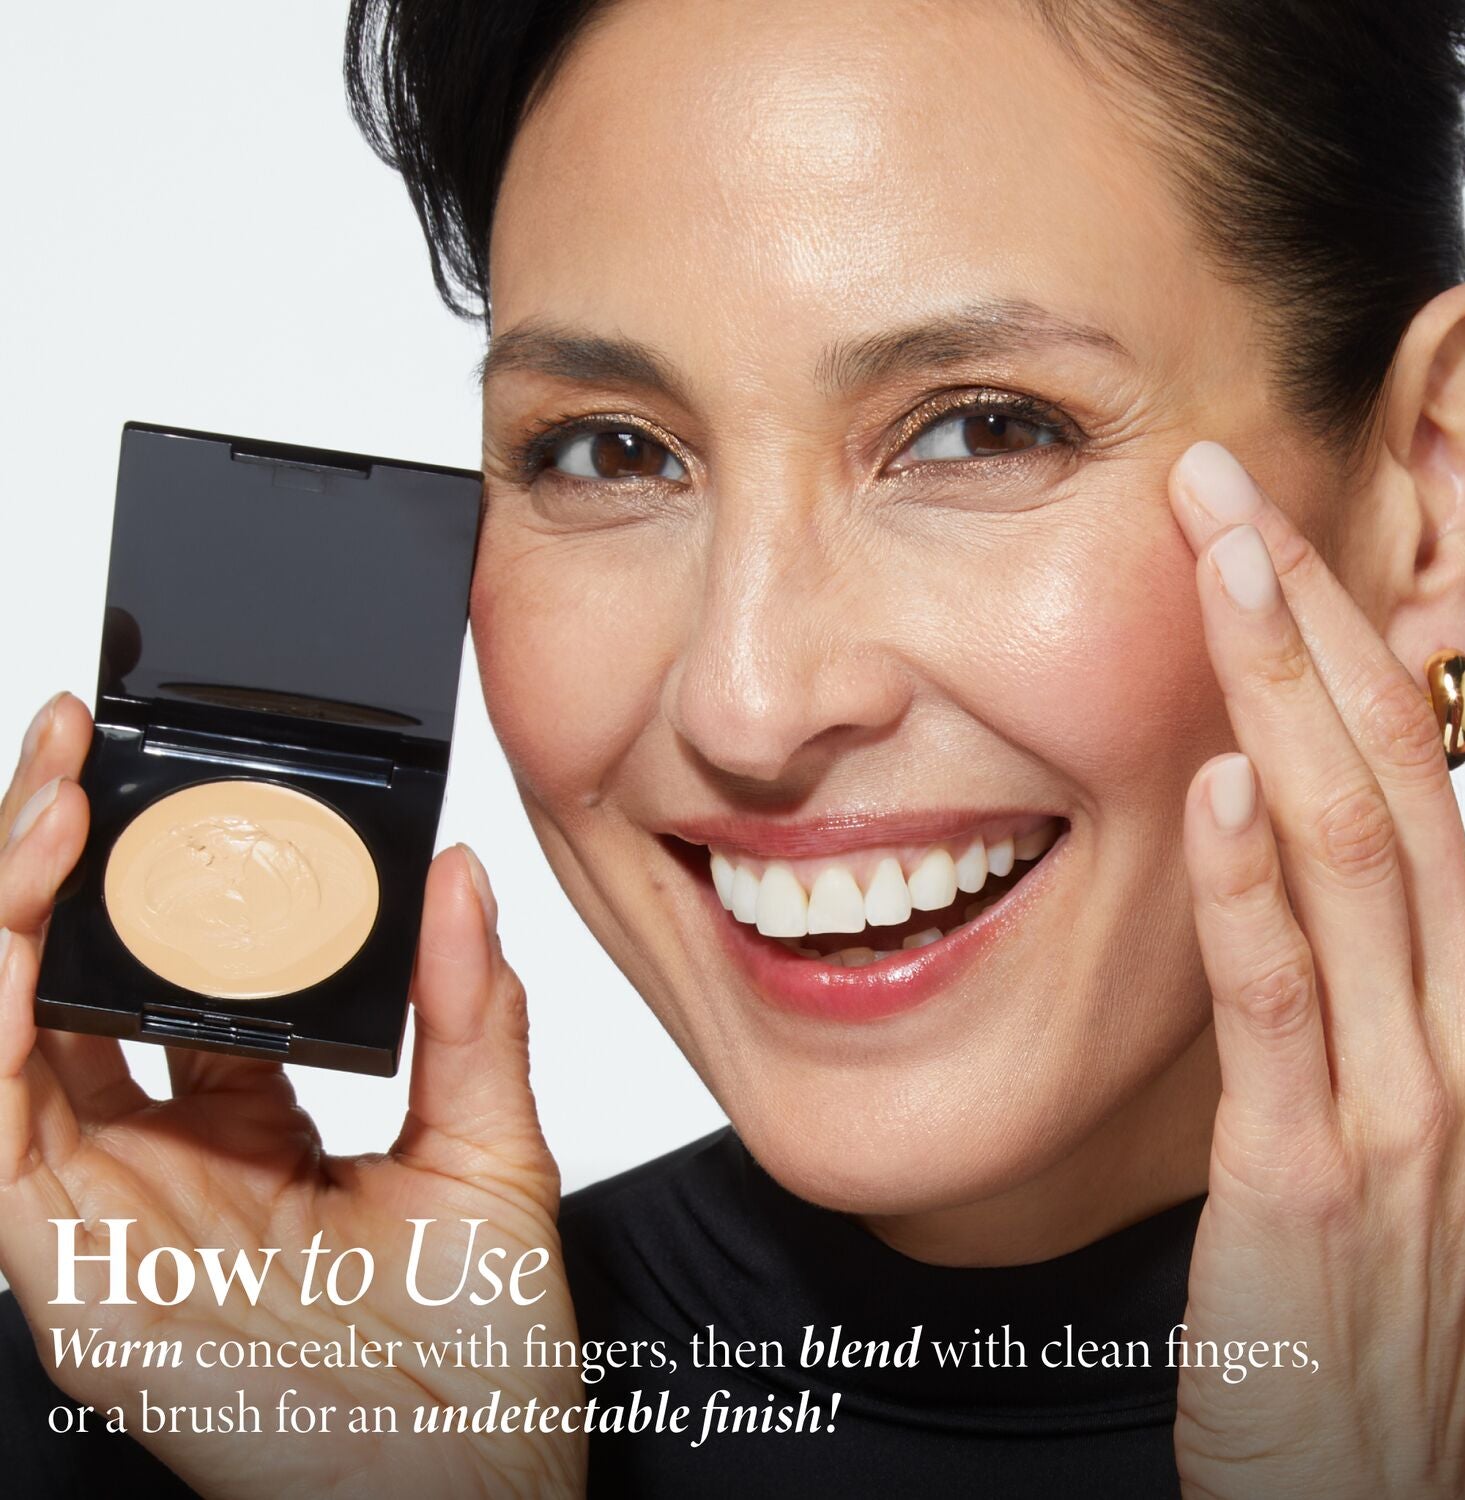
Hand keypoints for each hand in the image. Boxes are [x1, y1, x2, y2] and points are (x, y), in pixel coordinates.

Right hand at [0, 694, 583, 1498]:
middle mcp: (163, 1157)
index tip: (183, 777)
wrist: (468, 1493)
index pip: (170, 974)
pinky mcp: (67, 1270)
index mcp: (255, 1122)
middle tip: (81, 746)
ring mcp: (105, 1210)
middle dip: (56, 859)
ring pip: (4, 1037)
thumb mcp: (490, 1147)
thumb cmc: (482, 1355)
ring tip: (55, 798)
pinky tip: (19, 932)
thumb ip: (470, 1009)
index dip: (158, 876)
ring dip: (9, 912)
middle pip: (66, 986)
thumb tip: (460, 873)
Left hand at [1164, 442, 1464, 1498]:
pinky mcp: (1311, 1179)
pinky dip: (1251, 893)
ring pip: (1351, 855)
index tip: (1270, 539)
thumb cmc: (1379, 1299)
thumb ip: (1384, 983)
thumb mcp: (1404, 1115)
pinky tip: (1210, 793)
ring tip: (1225, 569)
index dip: (1346, 646)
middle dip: (1311, 621)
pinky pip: (1282, 1007)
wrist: (1389, 1488)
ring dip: (1277, 699)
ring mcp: (1405, 1101)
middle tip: (1229, 492)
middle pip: (1388, 777)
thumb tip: (1354, 855)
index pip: (1414, 779)